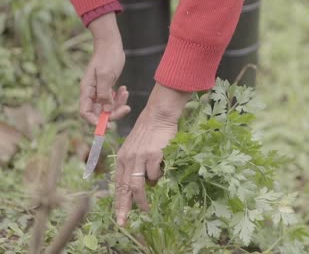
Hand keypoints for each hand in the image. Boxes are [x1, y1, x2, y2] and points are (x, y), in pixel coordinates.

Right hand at [80, 13, 128, 124]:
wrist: (111, 45)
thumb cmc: (107, 57)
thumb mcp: (105, 75)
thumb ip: (104, 93)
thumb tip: (107, 111)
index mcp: (87, 90)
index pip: (85, 112)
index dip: (94, 122)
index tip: (108, 125)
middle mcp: (91, 93)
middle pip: (99, 113)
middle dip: (113, 113)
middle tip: (126, 108)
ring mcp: (99, 91)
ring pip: (108, 107)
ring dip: (119, 105)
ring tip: (126, 93)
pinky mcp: (107, 89)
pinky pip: (113, 100)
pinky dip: (120, 98)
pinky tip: (124, 90)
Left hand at [115, 84, 191, 225]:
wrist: (158, 115)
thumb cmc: (149, 133)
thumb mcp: (136, 148)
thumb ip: (136, 166)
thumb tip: (145, 185)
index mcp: (122, 158)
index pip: (118, 184)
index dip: (118, 201)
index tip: (118, 216)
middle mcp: (128, 158)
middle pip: (124, 188)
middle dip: (123, 207)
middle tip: (123, 222)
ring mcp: (140, 157)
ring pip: (137, 185)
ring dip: (141, 200)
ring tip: (145, 209)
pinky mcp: (153, 154)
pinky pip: (155, 174)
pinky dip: (158, 176)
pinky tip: (161, 171)